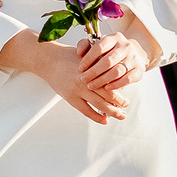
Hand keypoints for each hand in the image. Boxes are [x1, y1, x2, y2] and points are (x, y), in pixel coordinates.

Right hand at [0, 32, 122, 123]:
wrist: (49, 60)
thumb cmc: (70, 57)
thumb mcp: (88, 57)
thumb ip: (101, 65)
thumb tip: (118, 76)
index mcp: (93, 69)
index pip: (111, 83)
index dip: (121, 91)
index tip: (127, 95)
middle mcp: (86, 80)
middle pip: (108, 95)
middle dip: (119, 103)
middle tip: (126, 107)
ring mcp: (77, 90)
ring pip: (99, 104)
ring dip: (112, 112)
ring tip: (121, 115)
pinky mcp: (70, 97)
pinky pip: (86, 110)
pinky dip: (96, 116)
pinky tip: (104, 120)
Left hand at [78, 31, 148, 99]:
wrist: (133, 54)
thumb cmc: (110, 51)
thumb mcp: (98, 44)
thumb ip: (85, 45)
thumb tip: (79, 52)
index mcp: (115, 37)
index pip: (100, 47)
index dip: (88, 59)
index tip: (80, 68)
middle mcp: (126, 46)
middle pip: (108, 61)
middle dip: (94, 72)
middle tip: (83, 79)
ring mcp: (134, 58)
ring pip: (117, 71)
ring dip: (102, 80)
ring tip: (92, 85)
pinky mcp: (139, 70)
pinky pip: (127, 80)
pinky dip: (116, 85)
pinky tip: (106, 88)